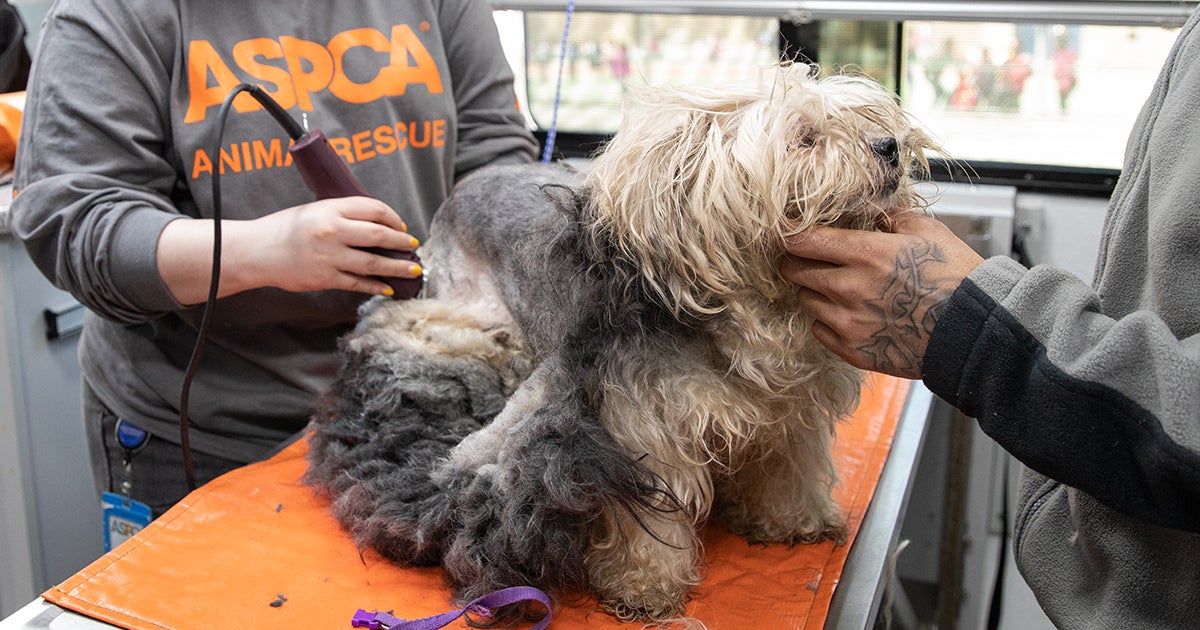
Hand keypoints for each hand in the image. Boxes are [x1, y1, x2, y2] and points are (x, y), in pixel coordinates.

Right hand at [159, 196, 420, 303]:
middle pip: (379, 236)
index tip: (400, 225)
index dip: (393, 218)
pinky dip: (376, 287)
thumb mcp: (314, 210)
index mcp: (330, 209)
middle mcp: (333, 231)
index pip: (373, 209)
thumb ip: (342, 213)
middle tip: (413, 246)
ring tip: (413, 269)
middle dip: (401, 242)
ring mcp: (330, 257)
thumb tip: (376, 223)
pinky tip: (388, 288)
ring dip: (397, 267)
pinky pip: (358, 283)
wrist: (257, 252)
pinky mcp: (325, 278)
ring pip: (373, 263)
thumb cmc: (285, 228)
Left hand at [779, 211, 983, 378]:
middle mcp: (849, 289)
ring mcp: (849, 323)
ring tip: (838, 287)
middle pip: (794, 270)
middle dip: (797, 261)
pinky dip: (827, 320)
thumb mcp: (926, 230)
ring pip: (804, 300)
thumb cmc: (957, 277)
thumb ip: (888, 217)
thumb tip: (867, 209)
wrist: (976, 330)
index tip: (783, 229)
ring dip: (813, 291)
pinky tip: (849, 313)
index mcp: (865, 253)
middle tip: (810, 258)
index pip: (802, 239)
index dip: (788, 232)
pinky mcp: (854, 350)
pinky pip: (819, 331)